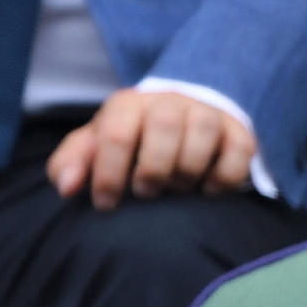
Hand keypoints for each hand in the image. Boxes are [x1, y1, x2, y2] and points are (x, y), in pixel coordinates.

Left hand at [47, 89, 256, 209]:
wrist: (173, 120)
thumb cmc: (125, 142)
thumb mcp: (92, 149)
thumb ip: (70, 164)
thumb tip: (67, 187)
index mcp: (127, 105)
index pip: (116, 134)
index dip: (109, 174)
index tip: (106, 204)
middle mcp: (168, 102)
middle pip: (164, 126)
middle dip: (152, 170)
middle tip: (144, 192)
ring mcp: (206, 113)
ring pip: (203, 133)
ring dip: (186, 171)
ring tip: (175, 190)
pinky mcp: (237, 132)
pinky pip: (239, 152)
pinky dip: (223, 178)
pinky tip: (206, 190)